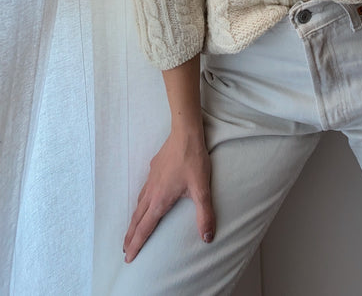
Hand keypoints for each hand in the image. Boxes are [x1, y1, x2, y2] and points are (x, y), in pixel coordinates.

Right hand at [123, 128, 215, 262]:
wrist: (185, 134)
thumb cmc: (193, 161)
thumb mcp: (202, 189)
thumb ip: (205, 215)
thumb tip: (207, 238)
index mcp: (160, 200)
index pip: (145, 228)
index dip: (136, 245)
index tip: (128, 258)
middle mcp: (151, 192)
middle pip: (137, 218)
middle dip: (130, 236)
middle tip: (124, 249)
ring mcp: (151, 179)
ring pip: (138, 203)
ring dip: (134, 219)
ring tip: (133, 228)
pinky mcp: (153, 168)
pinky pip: (144, 190)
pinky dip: (140, 201)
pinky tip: (146, 198)